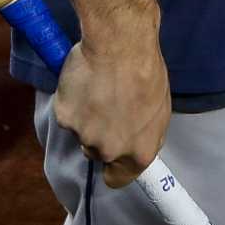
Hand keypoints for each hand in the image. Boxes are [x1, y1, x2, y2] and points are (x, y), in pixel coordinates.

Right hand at [51, 33, 170, 188]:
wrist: (120, 45)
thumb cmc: (148, 72)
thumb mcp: (160, 109)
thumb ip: (145, 133)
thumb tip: (137, 141)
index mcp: (138, 152)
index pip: (119, 179)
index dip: (115, 168)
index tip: (113, 157)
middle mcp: (109, 151)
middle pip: (97, 152)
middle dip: (100, 133)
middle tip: (108, 105)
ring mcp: (83, 135)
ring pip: (81, 131)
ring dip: (86, 116)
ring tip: (98, 87)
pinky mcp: (64, 116)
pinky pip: (67, 112)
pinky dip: (72, 100)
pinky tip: (84, 81)